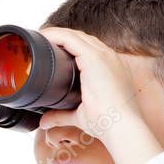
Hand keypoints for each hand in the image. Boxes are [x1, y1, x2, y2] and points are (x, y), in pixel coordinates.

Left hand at [36, 27, 162, 163]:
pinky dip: (55, 35)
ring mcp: (103, 56)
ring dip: (56, 34)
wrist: (122, 128)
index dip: (69, 47)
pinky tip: (44, 36)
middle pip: (82, 39)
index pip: (88, 49)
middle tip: (41, 43)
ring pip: (75, 36)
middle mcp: (109, 58)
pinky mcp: (95, 57)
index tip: (51, 52)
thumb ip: (62, 116)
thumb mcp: (81, 117)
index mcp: (110, 69)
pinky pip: (70, 38)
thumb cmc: (109, 124)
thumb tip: (44, 122)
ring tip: (40, 38)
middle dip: (61, 38)